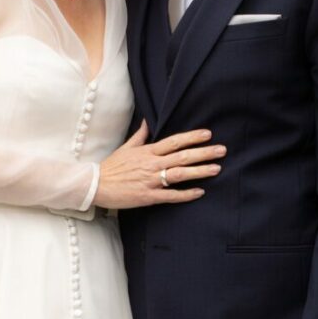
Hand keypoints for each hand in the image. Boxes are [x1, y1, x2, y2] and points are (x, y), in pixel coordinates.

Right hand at [95, 121, 224, 211]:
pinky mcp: (148, 196)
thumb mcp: (126, 147)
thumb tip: (146, 122)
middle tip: (222, 150)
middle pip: (182, 156)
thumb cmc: (111, 167)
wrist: (95, 185)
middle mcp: (152, 164)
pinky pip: (171, 195)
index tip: (208, 134)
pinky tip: (200, 192)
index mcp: (147, 151)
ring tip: (216, 169)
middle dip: (204, 152)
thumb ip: (140, 136)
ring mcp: (151, 180)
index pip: (174, 141)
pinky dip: (186, 194)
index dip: (192, 137)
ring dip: (200, 171)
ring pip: (180, 174)